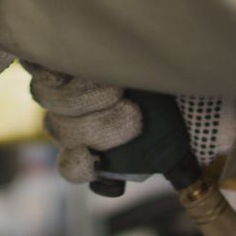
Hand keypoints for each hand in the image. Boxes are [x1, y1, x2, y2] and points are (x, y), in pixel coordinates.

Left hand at [24, 62, 235, 182]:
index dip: (83, 168)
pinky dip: (62, 68)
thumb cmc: (171, 95)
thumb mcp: (176, 133)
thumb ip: (176, 165)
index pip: (75, 167)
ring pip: (52, 105)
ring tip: (116, 86)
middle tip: (131, 115)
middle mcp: (74, 120)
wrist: (158, 43)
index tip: (96, 162)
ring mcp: (59, 88)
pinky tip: (88, 65)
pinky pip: (40, 69)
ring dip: (83, 99)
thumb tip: (195, 192)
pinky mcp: (50, 57)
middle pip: (64, 134)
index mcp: (96, 146)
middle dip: (98, 128)